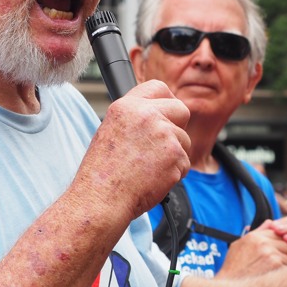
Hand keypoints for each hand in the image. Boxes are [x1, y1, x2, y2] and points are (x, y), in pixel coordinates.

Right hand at [74, 80, 190, 229]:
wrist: (102, 199)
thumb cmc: (102, 174)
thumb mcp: (111, 132)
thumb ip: (136, 120)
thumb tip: (158, 117)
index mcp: (127, 106)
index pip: (158, 87)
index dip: (167, 100)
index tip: (168, 111)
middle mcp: (147, 115)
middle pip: (181, 110)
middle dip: (178, 127)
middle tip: (164, 146)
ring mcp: (164, 134)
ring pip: (184, 140)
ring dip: (174, 155)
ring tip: (148, 169)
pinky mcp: (176, 155)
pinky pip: (185, 163)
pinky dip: (174, 173)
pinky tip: (154, 179)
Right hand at [218, 211, 286, 277]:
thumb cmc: (233, 269)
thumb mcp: (239, 246)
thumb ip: (257, 232)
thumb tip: (271, 222)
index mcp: (255, 236)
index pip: (280, 233)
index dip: (285, 243)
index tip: (284, 252)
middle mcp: (263, 242)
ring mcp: (270, 252)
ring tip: (284, 272)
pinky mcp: (275, 265)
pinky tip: (282, 278)